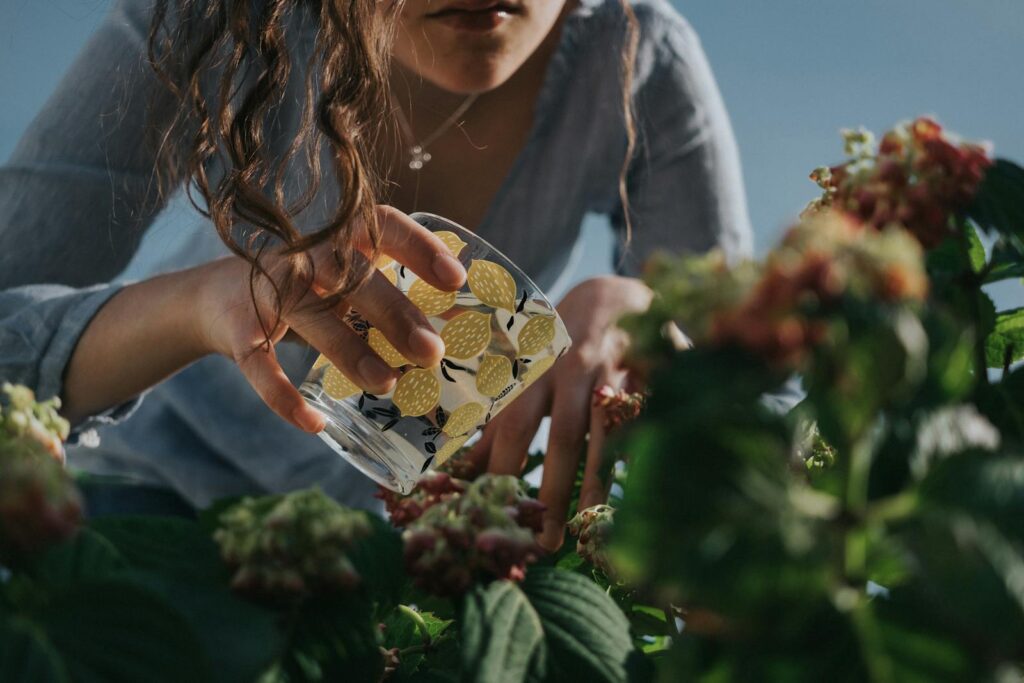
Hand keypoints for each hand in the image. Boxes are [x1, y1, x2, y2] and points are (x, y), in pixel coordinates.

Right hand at [192, 206, 465, 432]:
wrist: (212, 298)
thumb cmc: (306, 292)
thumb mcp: (345, 283)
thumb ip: (390, 298)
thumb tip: (461, 335)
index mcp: (338, 240)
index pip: (382, 227)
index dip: (420, 248)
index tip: (456, 279)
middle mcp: (302, 257)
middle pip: (351, 277)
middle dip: (394, 314)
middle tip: (432, 352)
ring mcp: (267, 292)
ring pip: (312, 319)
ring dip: (350, 352)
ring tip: (387, 384)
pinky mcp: (238, 331)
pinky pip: (260, 366)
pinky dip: (283, 397)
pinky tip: (313, 423)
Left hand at [467, 276, 652, 549]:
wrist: (619, 294)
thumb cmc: (562, 345)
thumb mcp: (525, 374)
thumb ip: (498, 420)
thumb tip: (458, 469)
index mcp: (533, 370)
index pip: (514, 426)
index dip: (501, 469)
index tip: (492, 514)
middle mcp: (574, 370)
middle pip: (562, 434)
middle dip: (552, 489)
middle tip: (545, 543)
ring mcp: (618, 371)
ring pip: (609, 432)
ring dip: (598, 482)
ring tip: (589, 527)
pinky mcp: (656, 373)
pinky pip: (650, 419)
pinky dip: (643, 454)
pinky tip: (640, 491)